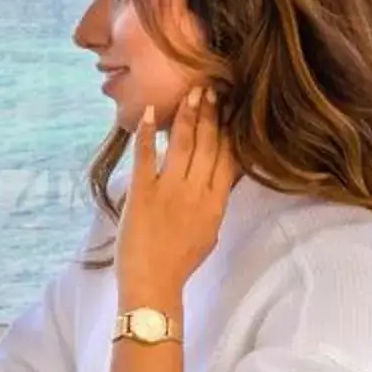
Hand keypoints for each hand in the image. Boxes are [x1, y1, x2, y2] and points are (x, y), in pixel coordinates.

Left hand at [117, 86, 240, 300]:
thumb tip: (220, 175)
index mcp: (216, 203)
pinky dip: (145, 134)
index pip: (228, 157)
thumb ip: (215, 201)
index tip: (230, 107)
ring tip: (192, 93)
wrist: (153, 283)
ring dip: (187, 116)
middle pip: (208, 144)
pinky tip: (148, 113)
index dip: (229, 129)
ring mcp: (169, 191)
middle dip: (210, 114)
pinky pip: (145, 157)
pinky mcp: (141, 192)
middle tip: (211, 88)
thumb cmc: (181, 260)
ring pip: (182, 144)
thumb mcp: (210, 230)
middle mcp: (196, 192)